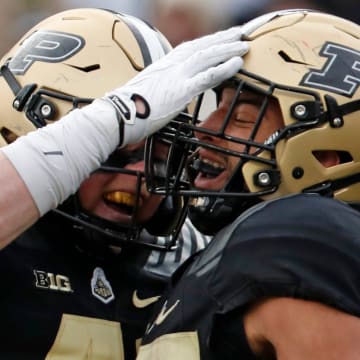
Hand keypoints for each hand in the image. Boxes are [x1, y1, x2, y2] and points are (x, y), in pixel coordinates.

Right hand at [103, 26, 248, 146]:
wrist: (117, 115)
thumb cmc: (131, 107)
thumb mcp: (151, 89)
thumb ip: (165, 85)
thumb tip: (172, 90)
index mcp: (166, 63)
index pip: (194, 47)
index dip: (212, 41)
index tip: (227, 37)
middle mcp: (172, 63)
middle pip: (203, 45)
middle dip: (226, 37)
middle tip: (245, 31)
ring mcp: (176, 75)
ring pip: (208, 55)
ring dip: (228, 48)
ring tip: (246, 42)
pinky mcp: (180, 90)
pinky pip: (206, 76)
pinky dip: (223, 68)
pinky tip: (238, 63)